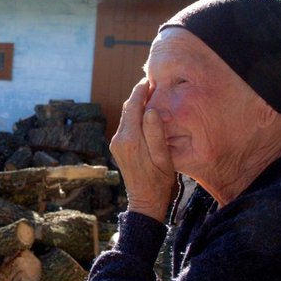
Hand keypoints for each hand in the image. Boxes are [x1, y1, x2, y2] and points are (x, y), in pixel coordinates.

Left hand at [110, 79, 175, 222]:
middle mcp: (119, 139)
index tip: (150, 80)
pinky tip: (146, 114)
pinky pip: (126, 125)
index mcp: (131, 139)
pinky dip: (134, 116)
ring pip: (126, 116)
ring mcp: (116, 143)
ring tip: (152, 95)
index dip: (141, 91)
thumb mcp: (163, 157)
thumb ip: (156, 133)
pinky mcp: (118, 147)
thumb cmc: (159, 181)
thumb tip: (150, 110)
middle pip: (128, 108)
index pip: (133, 106)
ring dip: (137, 105)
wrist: (145, 201)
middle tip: (153, 84)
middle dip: (139, 95)